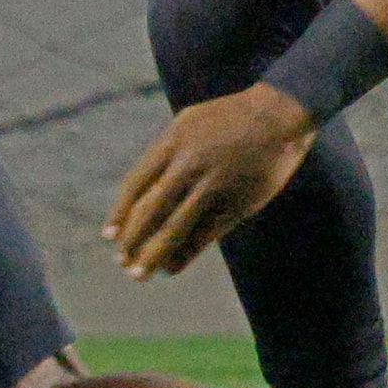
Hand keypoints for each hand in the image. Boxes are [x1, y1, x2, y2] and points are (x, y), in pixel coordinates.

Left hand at [105, 84, 318, 277]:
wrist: (278, 114)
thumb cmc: (230, 118)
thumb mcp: (189, 121)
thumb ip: (166, 151)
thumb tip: (142, 184)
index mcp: (173, 142)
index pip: (136, 184)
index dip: (120, 213)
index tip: (109, 236)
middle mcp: (189, 164)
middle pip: (151, 210)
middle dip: (132, 239)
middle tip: (120, 262)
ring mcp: (214, 185)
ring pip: (176, 226)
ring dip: (154, 254)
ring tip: (139, 273)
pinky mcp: (237, 202)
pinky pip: (206, 234)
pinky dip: (186, 254)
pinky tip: (172, 268)